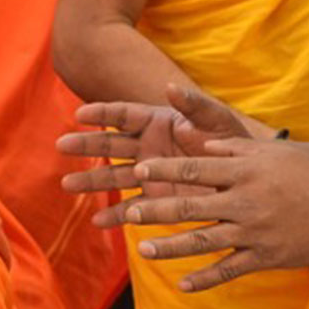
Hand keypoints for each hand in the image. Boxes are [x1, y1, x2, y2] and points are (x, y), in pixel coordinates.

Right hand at [58, 84, 253, 222]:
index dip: (103, 113)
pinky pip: (132, 207)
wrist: (247, 178)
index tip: (80, 113)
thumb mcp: (218, 120)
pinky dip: (116, 215)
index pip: (125, 115)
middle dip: (87, 145)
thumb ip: (195, 106)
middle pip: (111, 144)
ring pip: (114, 176)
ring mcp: (149, 174)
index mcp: (159, 121)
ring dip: (91, 180)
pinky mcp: (156, 200)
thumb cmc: (233, 143)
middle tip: (61, 145)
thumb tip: (170, 87)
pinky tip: (98, 222)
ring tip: (68, 184)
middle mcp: (148, 146)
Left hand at [123, 139, 308, 291]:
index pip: (196, 169)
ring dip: (172, 247)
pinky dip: (205, 279)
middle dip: (158, 210)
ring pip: (204, 241)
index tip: (139, 171)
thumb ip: (233, 147)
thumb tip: (199, 141)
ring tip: (144, 251)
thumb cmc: (308, 175)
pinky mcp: (265, 257)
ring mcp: (254, 232)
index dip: (165, 171)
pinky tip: (182, 285)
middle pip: (192, 206)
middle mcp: (245, 201)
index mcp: (244, 172)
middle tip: (130, 213)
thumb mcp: (271, 152)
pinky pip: (229, 270)